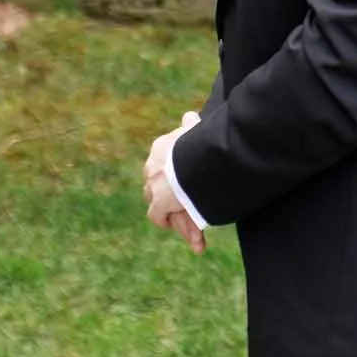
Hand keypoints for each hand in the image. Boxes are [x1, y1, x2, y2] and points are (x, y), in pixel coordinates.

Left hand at [144, 111, 205, 253]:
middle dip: (175, 203)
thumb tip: (189, 115)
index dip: (176, 181)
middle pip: (159, 189)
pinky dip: (178, 228)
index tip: (189, 188)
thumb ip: (191, 125)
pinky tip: (194, 241)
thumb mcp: (197, 129)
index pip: (164, 168)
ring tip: (197, 234)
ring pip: (160, 205)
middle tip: (192, 214)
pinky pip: (160, 218)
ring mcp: (154, 184)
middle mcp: (152, 166)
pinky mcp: (160, 202)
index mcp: (161, 148)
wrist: (199, 156)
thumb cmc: (204, 140)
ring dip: (180, 219)